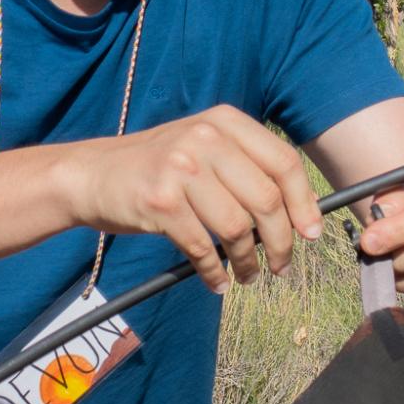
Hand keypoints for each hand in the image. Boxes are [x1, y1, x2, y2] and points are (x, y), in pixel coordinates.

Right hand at [66, 106, 322, 290]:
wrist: (91, 174)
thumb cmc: (159, 168)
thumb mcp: (206, 150)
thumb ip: (250, 169)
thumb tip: (306, 210)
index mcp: (225, 121)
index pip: (283, 162)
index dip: (304, 203)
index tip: (311, 234)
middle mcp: (205, 137)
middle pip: (266, 199)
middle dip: (281, 242)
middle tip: (281, 266)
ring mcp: (181, 167)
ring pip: (237, 227)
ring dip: (247, 262)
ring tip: (246, 276)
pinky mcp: (160, 200)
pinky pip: (201, 248)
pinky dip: (214, 273)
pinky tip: (216, 281)